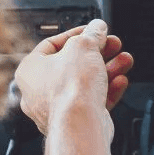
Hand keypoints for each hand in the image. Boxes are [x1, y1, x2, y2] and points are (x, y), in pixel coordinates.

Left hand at [14, 20, 133, 140]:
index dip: (77, 34)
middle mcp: (38, 91)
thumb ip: (92, 34)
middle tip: (112, 45)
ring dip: (107, 70)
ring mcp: (56, 109)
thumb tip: (97, 28)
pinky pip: (91, 102)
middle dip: (98, 53)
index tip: (93, 31)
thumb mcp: (84, 46)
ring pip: (84, 84)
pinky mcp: (74, 123)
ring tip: (124, 60)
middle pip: (72, 64)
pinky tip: (120, 81)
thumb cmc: (71, 89)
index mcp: (30, 70)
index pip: (53, 44)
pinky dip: (106, 91)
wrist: (80, 125)